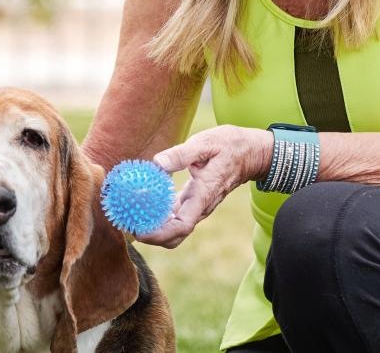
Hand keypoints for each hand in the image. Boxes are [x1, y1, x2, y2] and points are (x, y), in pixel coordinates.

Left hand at [136, 125, 272, 248]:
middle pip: (176, 235)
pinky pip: (176, 216)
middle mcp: (201, 206)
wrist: (251, 152)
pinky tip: (143, 205)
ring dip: (154, 228)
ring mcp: (198, 205)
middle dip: (152, 236)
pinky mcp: (195, 200)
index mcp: (203, 195)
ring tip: (130, 216)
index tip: (139, 230)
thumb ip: (181, 154)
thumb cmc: (230, 145)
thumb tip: (157, 164)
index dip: (159, 234)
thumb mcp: (205, 143)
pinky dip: (160, 216)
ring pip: (175, 228)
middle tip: (128, 225)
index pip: (182, 226)